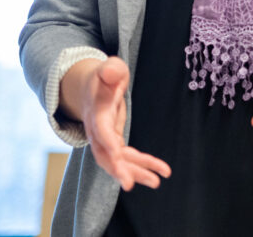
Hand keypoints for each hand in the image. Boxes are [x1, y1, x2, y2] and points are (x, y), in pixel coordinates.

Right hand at [61, 57, 170, 190]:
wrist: (92, 86)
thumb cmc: (106, 75)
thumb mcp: (110, 67)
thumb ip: (110, 69)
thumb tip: (111, 72)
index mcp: (97, 111)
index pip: (100, 129)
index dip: (107, 141)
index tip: (117, 153)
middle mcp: (97, 130)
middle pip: (104, 153)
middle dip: (117, 169)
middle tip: (131, 184)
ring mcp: (104, 139)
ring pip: (117, 161)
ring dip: (135, 172)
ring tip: (157, 181)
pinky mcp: (113, 142)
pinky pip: (126, 158)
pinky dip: (141, 165)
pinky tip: (159, 172)